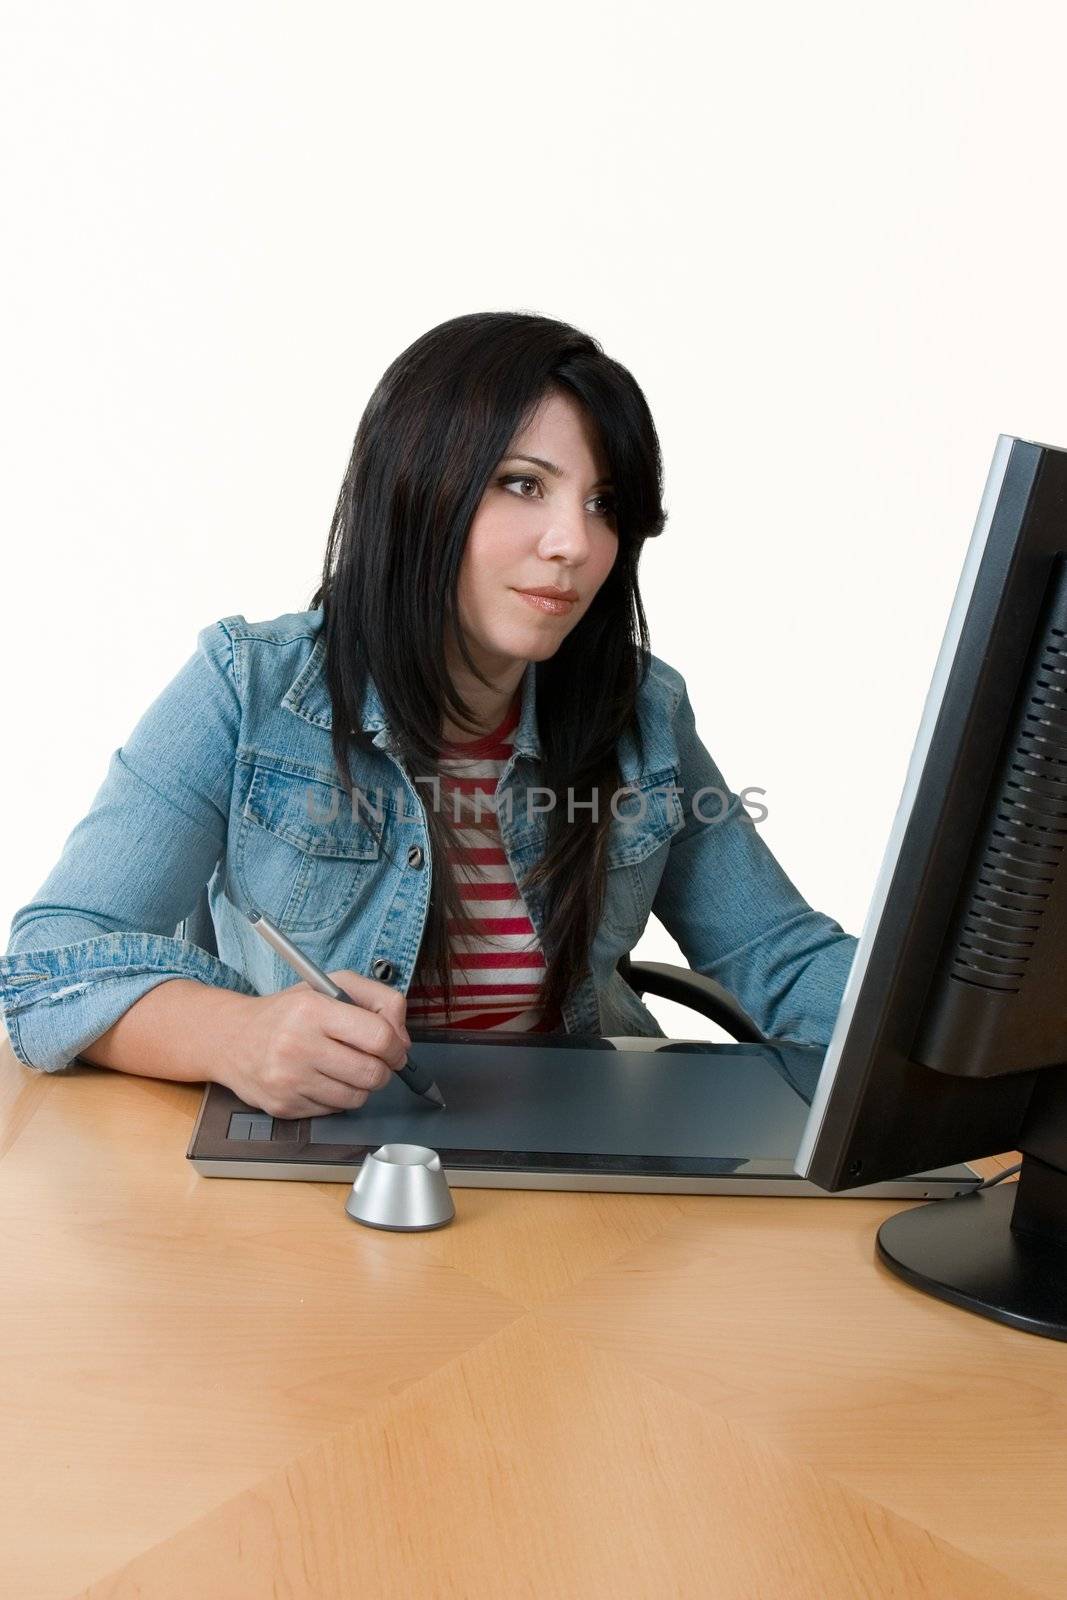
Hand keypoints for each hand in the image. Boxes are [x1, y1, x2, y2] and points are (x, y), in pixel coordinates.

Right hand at [218, 970, 411, 1117]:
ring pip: (357, 1097)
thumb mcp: (330, 985)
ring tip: (345, 1067)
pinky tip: (321, 1079)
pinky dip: (337, 1097)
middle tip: (375, 1061)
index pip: (379, 1037)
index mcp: (313, 1010)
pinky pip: (334, 1110)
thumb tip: (402, 1039)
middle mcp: (298, 1045)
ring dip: (361, 1085)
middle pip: (372, 1074)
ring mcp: (289, 1080)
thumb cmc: (287, 1011)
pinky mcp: (284, 1106)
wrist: (231, 1039)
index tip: (395, 1048)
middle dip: (383, 1069)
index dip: (397, 1046)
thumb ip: (377, 999)